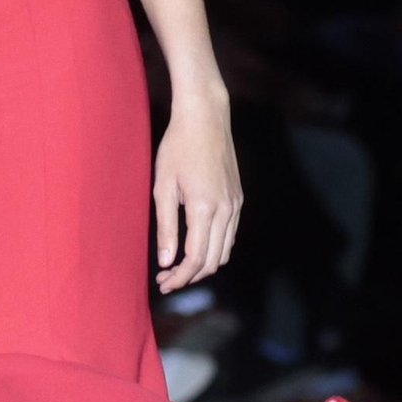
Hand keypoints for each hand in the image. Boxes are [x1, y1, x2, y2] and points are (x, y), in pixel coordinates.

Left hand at [153, 90, 241, 290]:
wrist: (205, 118)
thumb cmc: (178, 148)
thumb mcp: (163, 187)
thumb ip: (165, 227)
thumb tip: (166, 262)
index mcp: (204, 207)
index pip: (195, 258)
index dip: (179, 277)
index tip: (163, 283)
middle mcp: (226, 209)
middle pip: (212, 260)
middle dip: (189, 277)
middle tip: (166, 281)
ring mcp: (235, 204)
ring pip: (224, 251)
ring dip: (203, 265)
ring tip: (179, 268)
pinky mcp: (238, 198)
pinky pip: (230, 235)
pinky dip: (215, 249)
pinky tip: (196, 247)